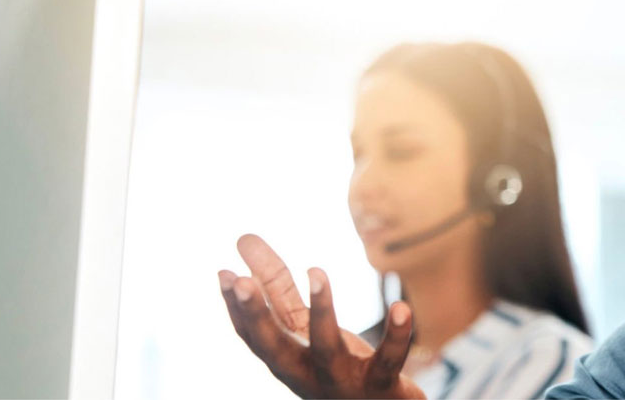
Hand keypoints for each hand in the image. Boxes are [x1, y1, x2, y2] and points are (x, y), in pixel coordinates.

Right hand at [218, 234, 424, 398]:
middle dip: (255, 315)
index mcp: (287, 359)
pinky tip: (402, 306)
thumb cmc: (337, 366)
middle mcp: (308, 374)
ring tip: (317, 270)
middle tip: (240, 280)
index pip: (254, 335)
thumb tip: (244, 239)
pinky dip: (397, 335)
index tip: (223, 274)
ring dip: (321, 310)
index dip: (237, 307)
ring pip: (327, 349)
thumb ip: (277, 288)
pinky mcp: (381, 387)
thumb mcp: (305, 328)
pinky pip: (389, 361)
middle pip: (274, 347)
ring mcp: (343, 382)